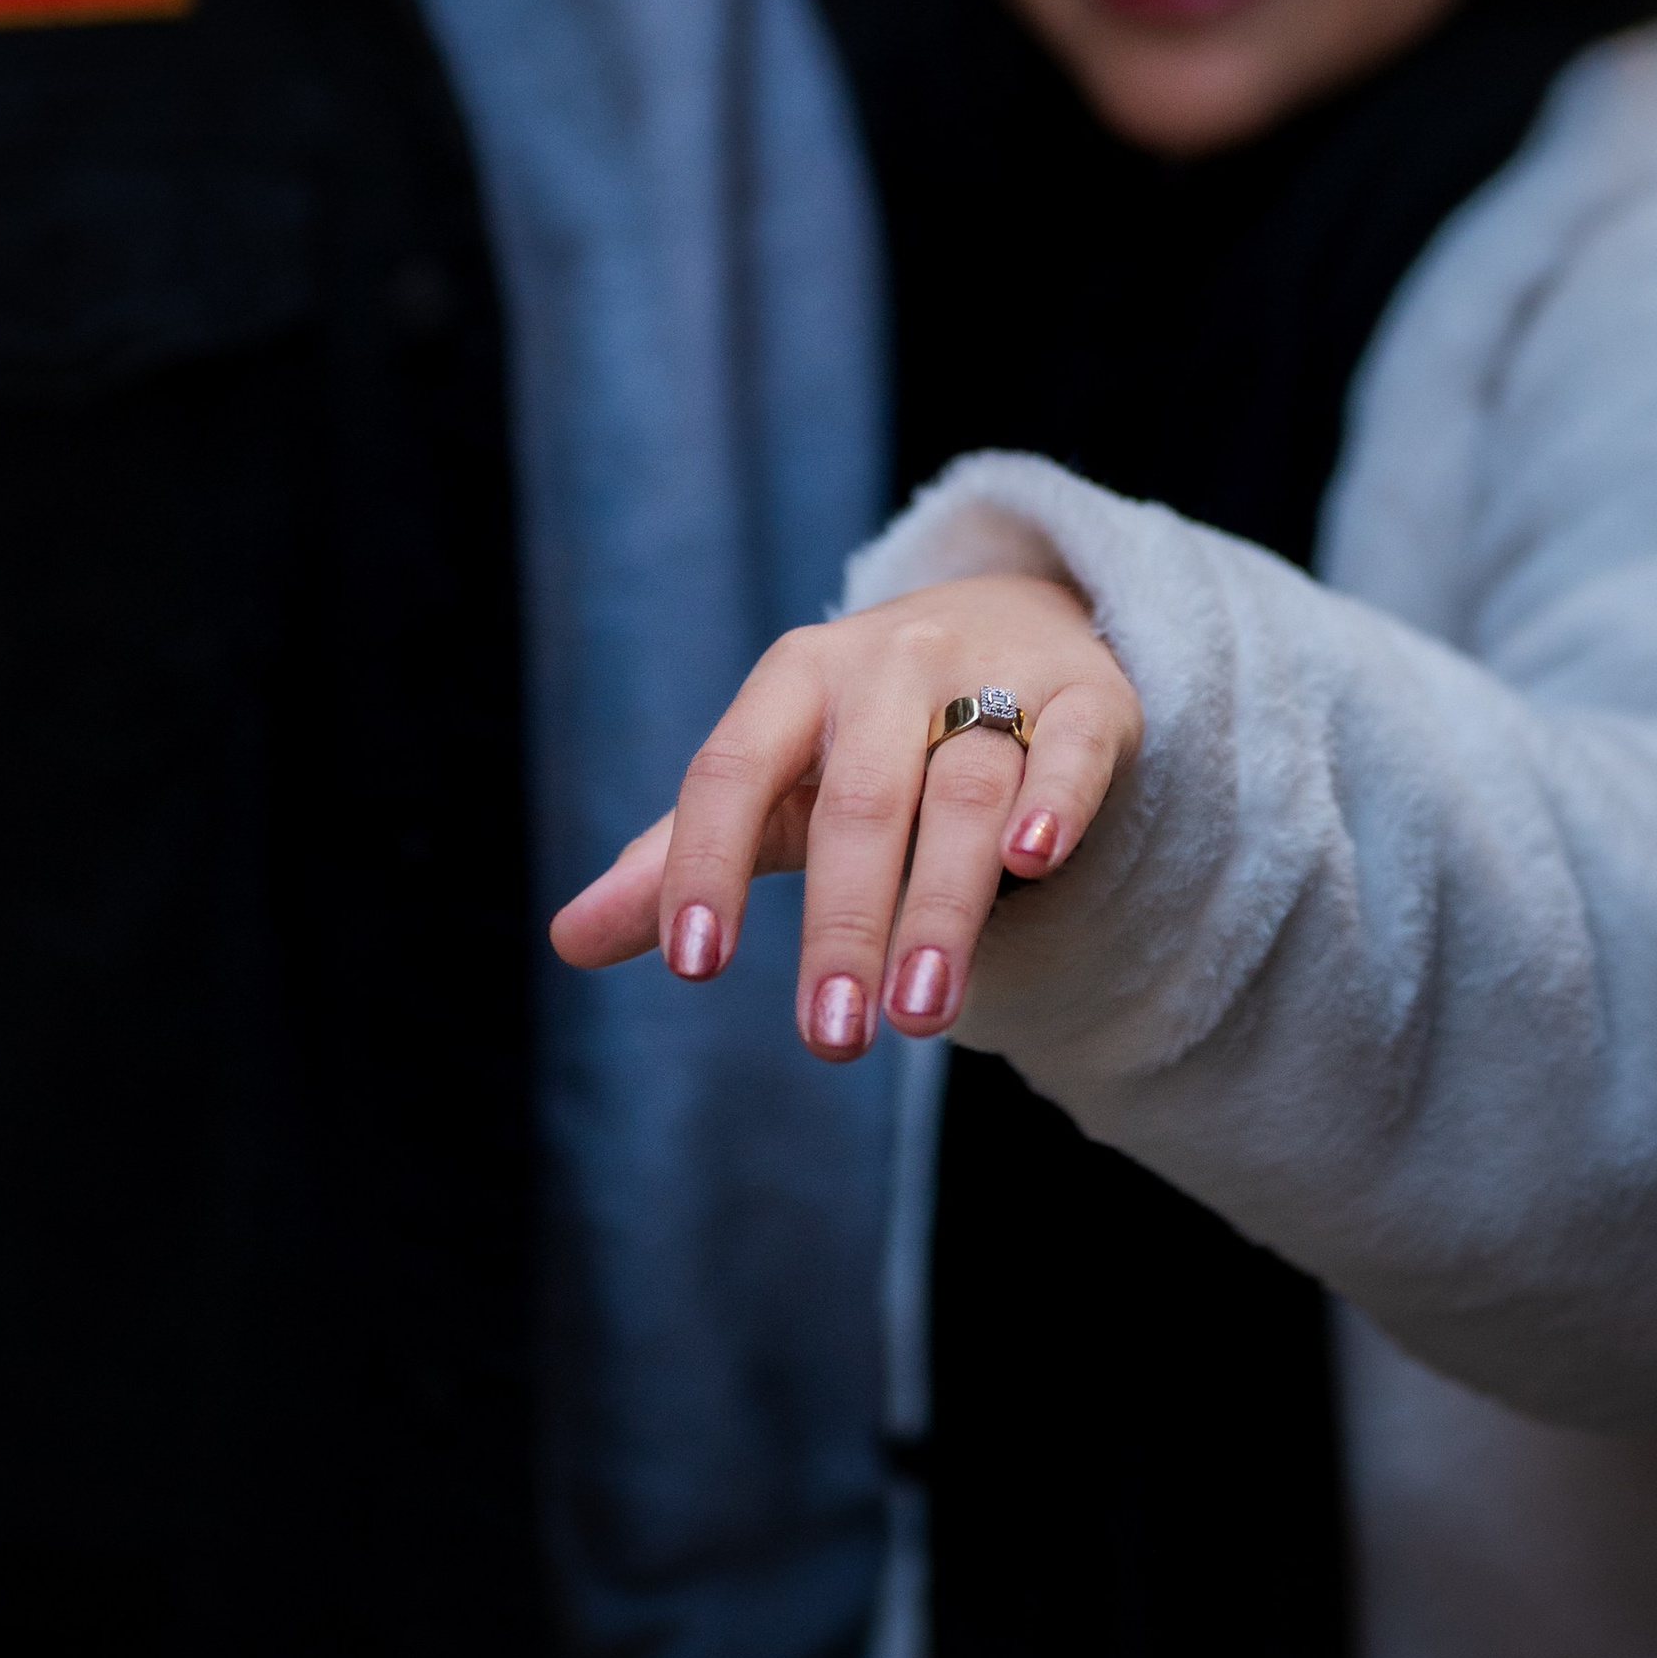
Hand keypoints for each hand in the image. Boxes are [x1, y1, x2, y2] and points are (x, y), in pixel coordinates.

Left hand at [549, 575, 1141, 1059]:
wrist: (1014, 616)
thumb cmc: (867, 729)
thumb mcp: (774, 779)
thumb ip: (683, 859)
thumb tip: (567, 941)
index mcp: (795, 678)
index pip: (733, 769)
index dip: (707, 863)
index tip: (693, 966)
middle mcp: (890, 665)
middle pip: (857, 800)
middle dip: (843, 926)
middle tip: (831, 1041)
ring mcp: (994, 674)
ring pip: (963, 790)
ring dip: (940, 904)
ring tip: (919, 1013)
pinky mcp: (1088, 699)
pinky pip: (1072, 746)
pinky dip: (1055, 799)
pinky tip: (1034, 861)